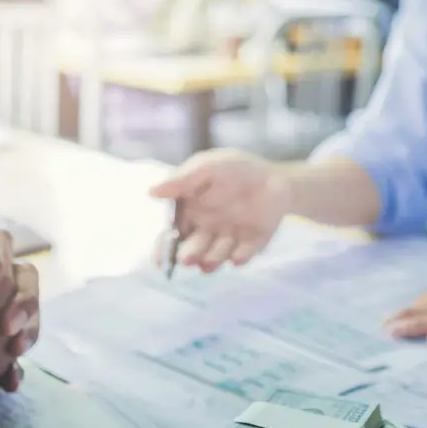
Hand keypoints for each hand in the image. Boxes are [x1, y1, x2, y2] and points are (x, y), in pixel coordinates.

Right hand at [149, 149, 290, 271]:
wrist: (274, 176)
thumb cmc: (235, 169)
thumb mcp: (207, 167)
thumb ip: (181, 180)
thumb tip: (151, 192)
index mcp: (189, 213)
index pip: (171, 234)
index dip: (164, 248)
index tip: (160, 260)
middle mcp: (205, 230)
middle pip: (191, 249)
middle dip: (189, 255)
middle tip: (188, 258)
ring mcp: (228, 239)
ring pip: (214, 257)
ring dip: (212, 258)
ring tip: (211, 257)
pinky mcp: (250, 244)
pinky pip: (242, 255)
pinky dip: (239, 257)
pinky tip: (237, 256)